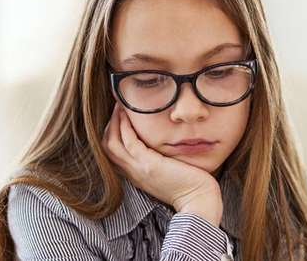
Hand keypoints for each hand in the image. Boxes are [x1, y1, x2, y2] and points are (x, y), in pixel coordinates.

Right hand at [101, 102, 222, 225]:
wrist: (198, 201)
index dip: (112, 133)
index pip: (113, 152)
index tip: (119, 117)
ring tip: (120, 105)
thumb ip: (160, 159)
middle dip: (109, 125)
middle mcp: (133, 172)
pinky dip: (126, 126)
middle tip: (117, 107)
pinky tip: (129, 114)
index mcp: (136, 174)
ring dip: (115, 121)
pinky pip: (129, 141)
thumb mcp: (168, 172)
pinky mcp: (149, 165)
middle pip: (108, 146)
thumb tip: (164, 142)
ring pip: (113, 143)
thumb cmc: (190, 186)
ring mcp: (139, 169)